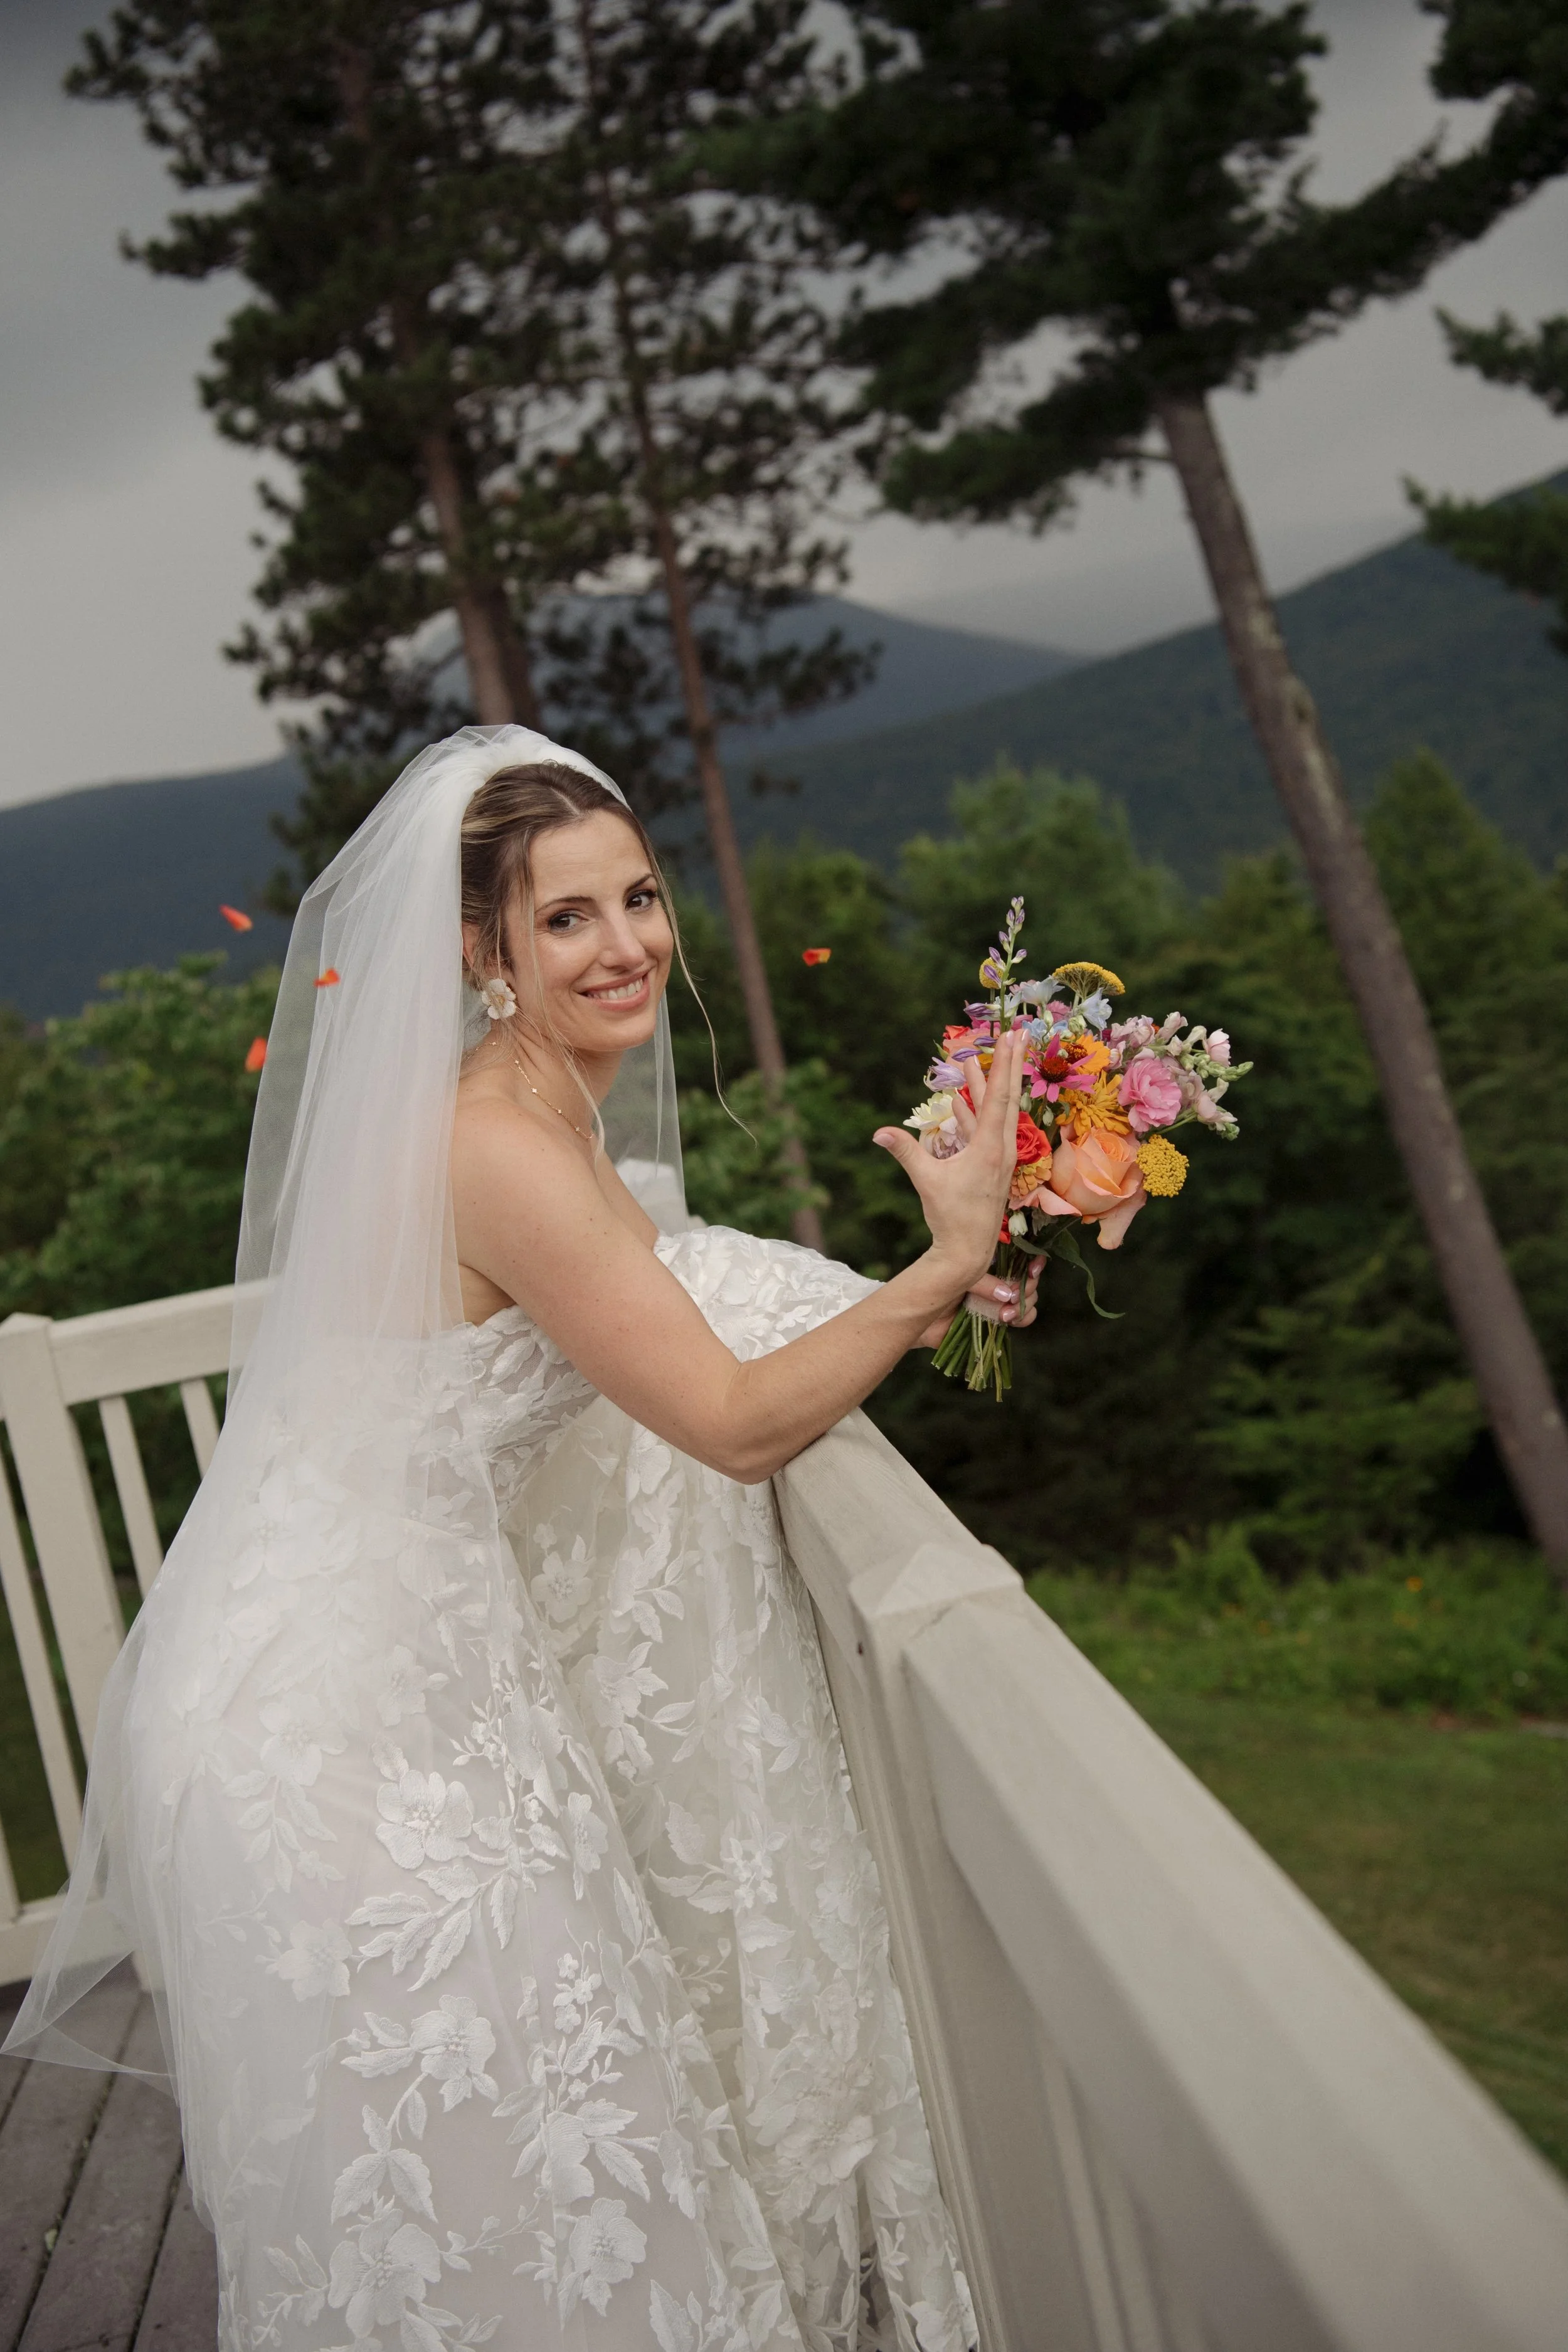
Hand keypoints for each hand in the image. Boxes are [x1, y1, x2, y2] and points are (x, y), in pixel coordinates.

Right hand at [873, 1028, 1027, 1296]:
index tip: (1011, 1037)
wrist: (967, 1251)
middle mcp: (1000, 1148)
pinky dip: (974, 1112)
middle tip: (1017, 1033)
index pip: (1000, 1097)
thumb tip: (879, 1132)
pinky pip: (984, 1131)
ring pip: (995, 1112)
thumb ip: (905, 1152)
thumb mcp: (926, 1180)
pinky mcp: (991, 1166)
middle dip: (1010, 1064)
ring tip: (976, 1061)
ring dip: (987, 1086)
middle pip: (1007, 1096)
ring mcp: (998, 1157)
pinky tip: (961, 1101)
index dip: (1005, 1064)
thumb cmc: (949, 1217)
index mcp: (990, 1148)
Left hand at [912, 1254, 1041, 1349]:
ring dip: (1025, 1305)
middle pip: (1030, 1278)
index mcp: (991, 1262)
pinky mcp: (999, 1318)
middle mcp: (1000, 1279)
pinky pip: (1022, 1318)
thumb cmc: (936, 1288)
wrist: (920, 1315)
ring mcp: (1001, 1299)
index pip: (1022, 1257)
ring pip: (1029, 1298)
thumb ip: (984, 1282)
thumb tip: (1008, 1294)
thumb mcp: (960, 1277)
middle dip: (1028, 1287)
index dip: (1033, 1262)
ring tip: (1005, 1313)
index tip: (1032, 1269)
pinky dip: (1022, 1318)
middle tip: (1014, 1295)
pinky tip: (1006, 1318)